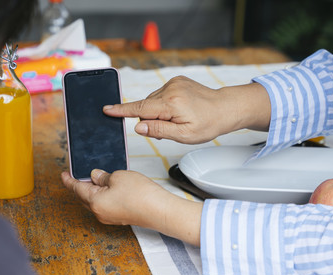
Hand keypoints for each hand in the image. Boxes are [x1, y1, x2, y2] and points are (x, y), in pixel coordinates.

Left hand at [61, 169, 201, 245]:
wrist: (159, 210)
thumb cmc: (140, 195)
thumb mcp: (118, 177)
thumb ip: (102, 176)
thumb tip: (95, 176)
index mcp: (94, 202)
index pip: (76, 188)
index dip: (69, 180)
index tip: (63, 174)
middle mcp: (99, 212)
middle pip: (82, 197)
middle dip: (78, 185)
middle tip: (75, 174)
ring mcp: (109, 217)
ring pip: (93, 201)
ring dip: (90, 190)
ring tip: (91, 178)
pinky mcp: (118, 217)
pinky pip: (103, 205)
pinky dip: (100, 196)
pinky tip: (105, 188)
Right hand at [103, 76, 270, 143]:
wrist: (225, 108)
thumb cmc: (208, 124)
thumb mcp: (184, 135)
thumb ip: (159, 130)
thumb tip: (138, 126)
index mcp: (172, 103)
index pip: (140, 108)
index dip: (122, 110)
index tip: (107, 109)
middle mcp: (170, 89)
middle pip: (146, 107)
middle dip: (151, 119)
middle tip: (170, 128)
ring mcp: (173, 83)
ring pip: (152, 102)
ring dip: (158, 112)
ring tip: (176, 119)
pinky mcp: (176, 80)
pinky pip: (160, 95)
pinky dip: (163, 104)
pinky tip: (177, 110)